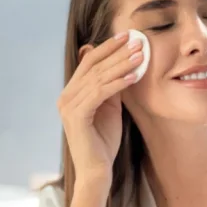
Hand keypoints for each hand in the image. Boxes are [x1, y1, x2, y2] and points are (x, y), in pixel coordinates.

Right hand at [57, 31, 143, 181]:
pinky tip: (134, 76)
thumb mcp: (110, 108)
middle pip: (93, 66)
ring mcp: (68, 106)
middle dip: (117, 52)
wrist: (97, 170)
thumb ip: (111, 87)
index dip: (107, 47)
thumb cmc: (104, 141)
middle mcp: (66, 96)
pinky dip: (118, 83)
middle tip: (138, 42)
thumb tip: (122, 65)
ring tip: (141, 55)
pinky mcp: (76, 116)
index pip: (89, 62)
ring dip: (121, 64)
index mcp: (71, 92)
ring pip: (98, 78)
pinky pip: (100, 93)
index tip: (127, 36)